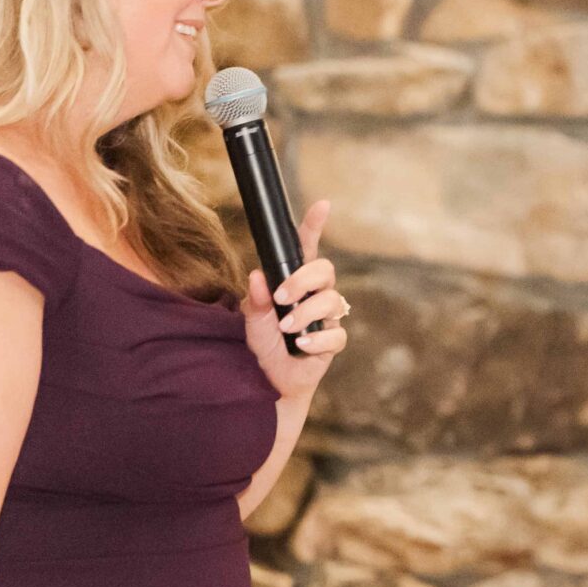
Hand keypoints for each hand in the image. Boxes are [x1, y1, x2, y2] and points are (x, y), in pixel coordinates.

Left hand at [242, 199, 348, 400]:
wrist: (270, 381)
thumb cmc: (264, 346)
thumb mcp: (252, 321)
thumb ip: (255, 300)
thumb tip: (256, 276)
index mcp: (295, 283)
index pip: (307, 249)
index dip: (314, 226)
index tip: (322, 205)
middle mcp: (315, 295)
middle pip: (326, 270)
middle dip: (304, 280)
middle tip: (282, 298)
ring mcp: (327, 318)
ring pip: (332, 301)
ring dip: (306, 313)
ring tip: (286, 329)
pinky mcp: (333, 342)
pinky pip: (336, 334)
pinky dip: (316, 340)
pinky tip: (300, 346)